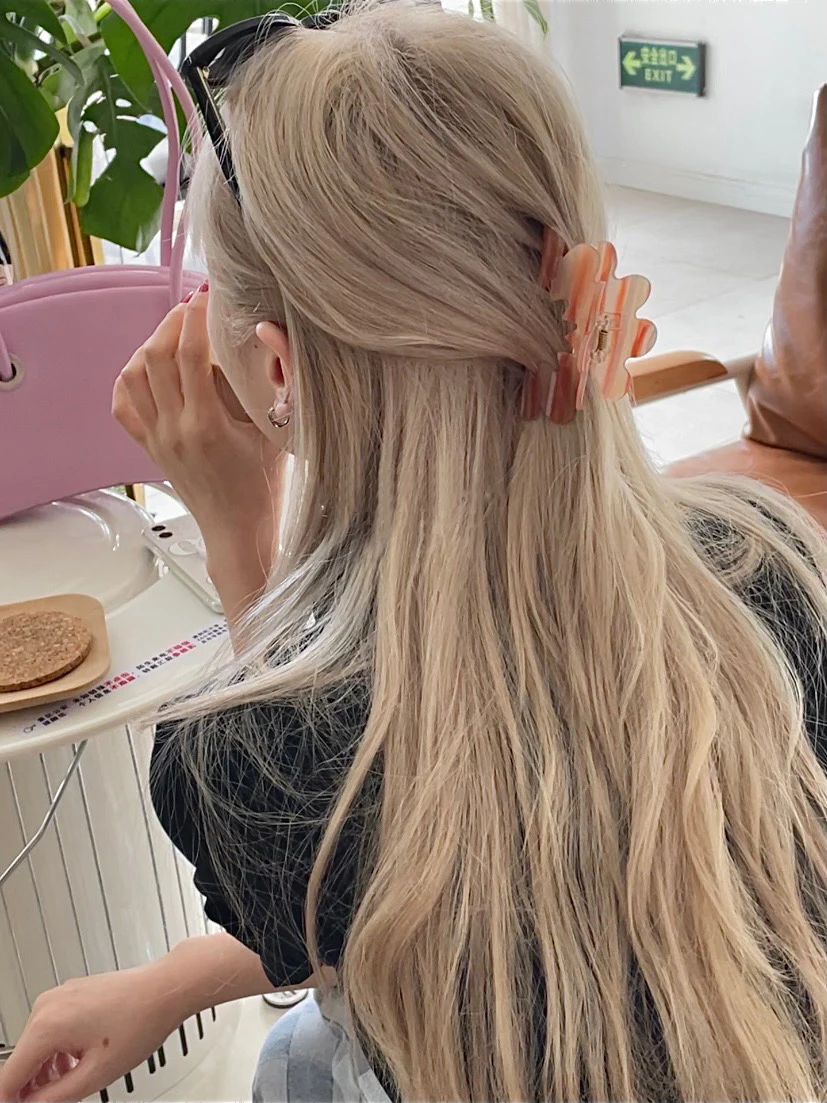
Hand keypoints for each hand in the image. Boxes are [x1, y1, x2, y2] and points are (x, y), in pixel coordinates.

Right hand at [0, 965, 188, 1102]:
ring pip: (35, 1045)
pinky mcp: (69, 995)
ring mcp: (58, 997)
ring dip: (45, 1070)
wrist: (164, 989)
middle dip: (31, 1086)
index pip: (9, 1077)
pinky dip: (56, 1051)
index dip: (12, 1101)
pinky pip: (50, 1029)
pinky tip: (75, 1063)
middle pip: (22, 1060)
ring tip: (69, 1085)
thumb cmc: (140, 1021)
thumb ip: (55, 1097)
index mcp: (47, 1025)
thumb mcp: (95, 1074)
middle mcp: (46, 1006)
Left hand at [112, 287, 284, 568]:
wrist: (239, 533)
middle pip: (155, 358)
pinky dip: (130, 379)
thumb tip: (271, 333)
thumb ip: (283, 382)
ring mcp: (157, 440)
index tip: (207, 297)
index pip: (190, 357)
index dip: (196, 319)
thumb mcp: (282, 434)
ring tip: (174, 334)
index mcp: (206, 426)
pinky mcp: (150, 448)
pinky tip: (150, 368)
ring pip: (132, 377)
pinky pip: (123, 405)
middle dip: (172, 324)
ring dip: (150, 347)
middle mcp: (174, 431)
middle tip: (192, 309)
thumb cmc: (266, 489)